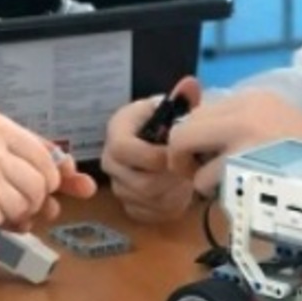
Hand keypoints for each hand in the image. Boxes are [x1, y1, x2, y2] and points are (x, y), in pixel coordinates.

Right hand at [0, 110, 93, 241]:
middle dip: (35, 196)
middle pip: (43, 177)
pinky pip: (7, 218)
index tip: (48, 186)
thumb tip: (63, 170)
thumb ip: (6, 149)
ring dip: (15, 211)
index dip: (50, 173)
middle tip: (13, 203)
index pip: (43, 150)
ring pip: (29, 200)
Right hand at [101, 77, 205, 223]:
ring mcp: (118, 186)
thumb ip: (183, 99)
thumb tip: (191, 84)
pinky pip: (149, 215)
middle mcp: (110, 161)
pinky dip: (169, 207)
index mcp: (116, 132)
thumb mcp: (173, 108)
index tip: (177, 155)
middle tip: (190, 170)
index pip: (124, 149)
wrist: (160, 145)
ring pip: (147, 201)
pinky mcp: (129, 206)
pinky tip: (178, 192)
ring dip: (174, 193)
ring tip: (187, 178)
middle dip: (170, 179)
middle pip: (139, 183)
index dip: (153, 156)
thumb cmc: (166, 125)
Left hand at [165, 89, 301, 196]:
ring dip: (207, 183)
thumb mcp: (280, 125)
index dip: (194, 138)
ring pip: (194, 165)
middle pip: (183, 133)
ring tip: (238, 189)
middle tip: (205, 178)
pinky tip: (249, 198)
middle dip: (186, 159)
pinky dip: (222, 198)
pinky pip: (210, 186)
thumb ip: (242, 125)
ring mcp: (243, 141)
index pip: (198, 112)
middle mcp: (245, 112)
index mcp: (255, 99)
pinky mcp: (244, 171)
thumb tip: (199, 139)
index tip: (203, 156)